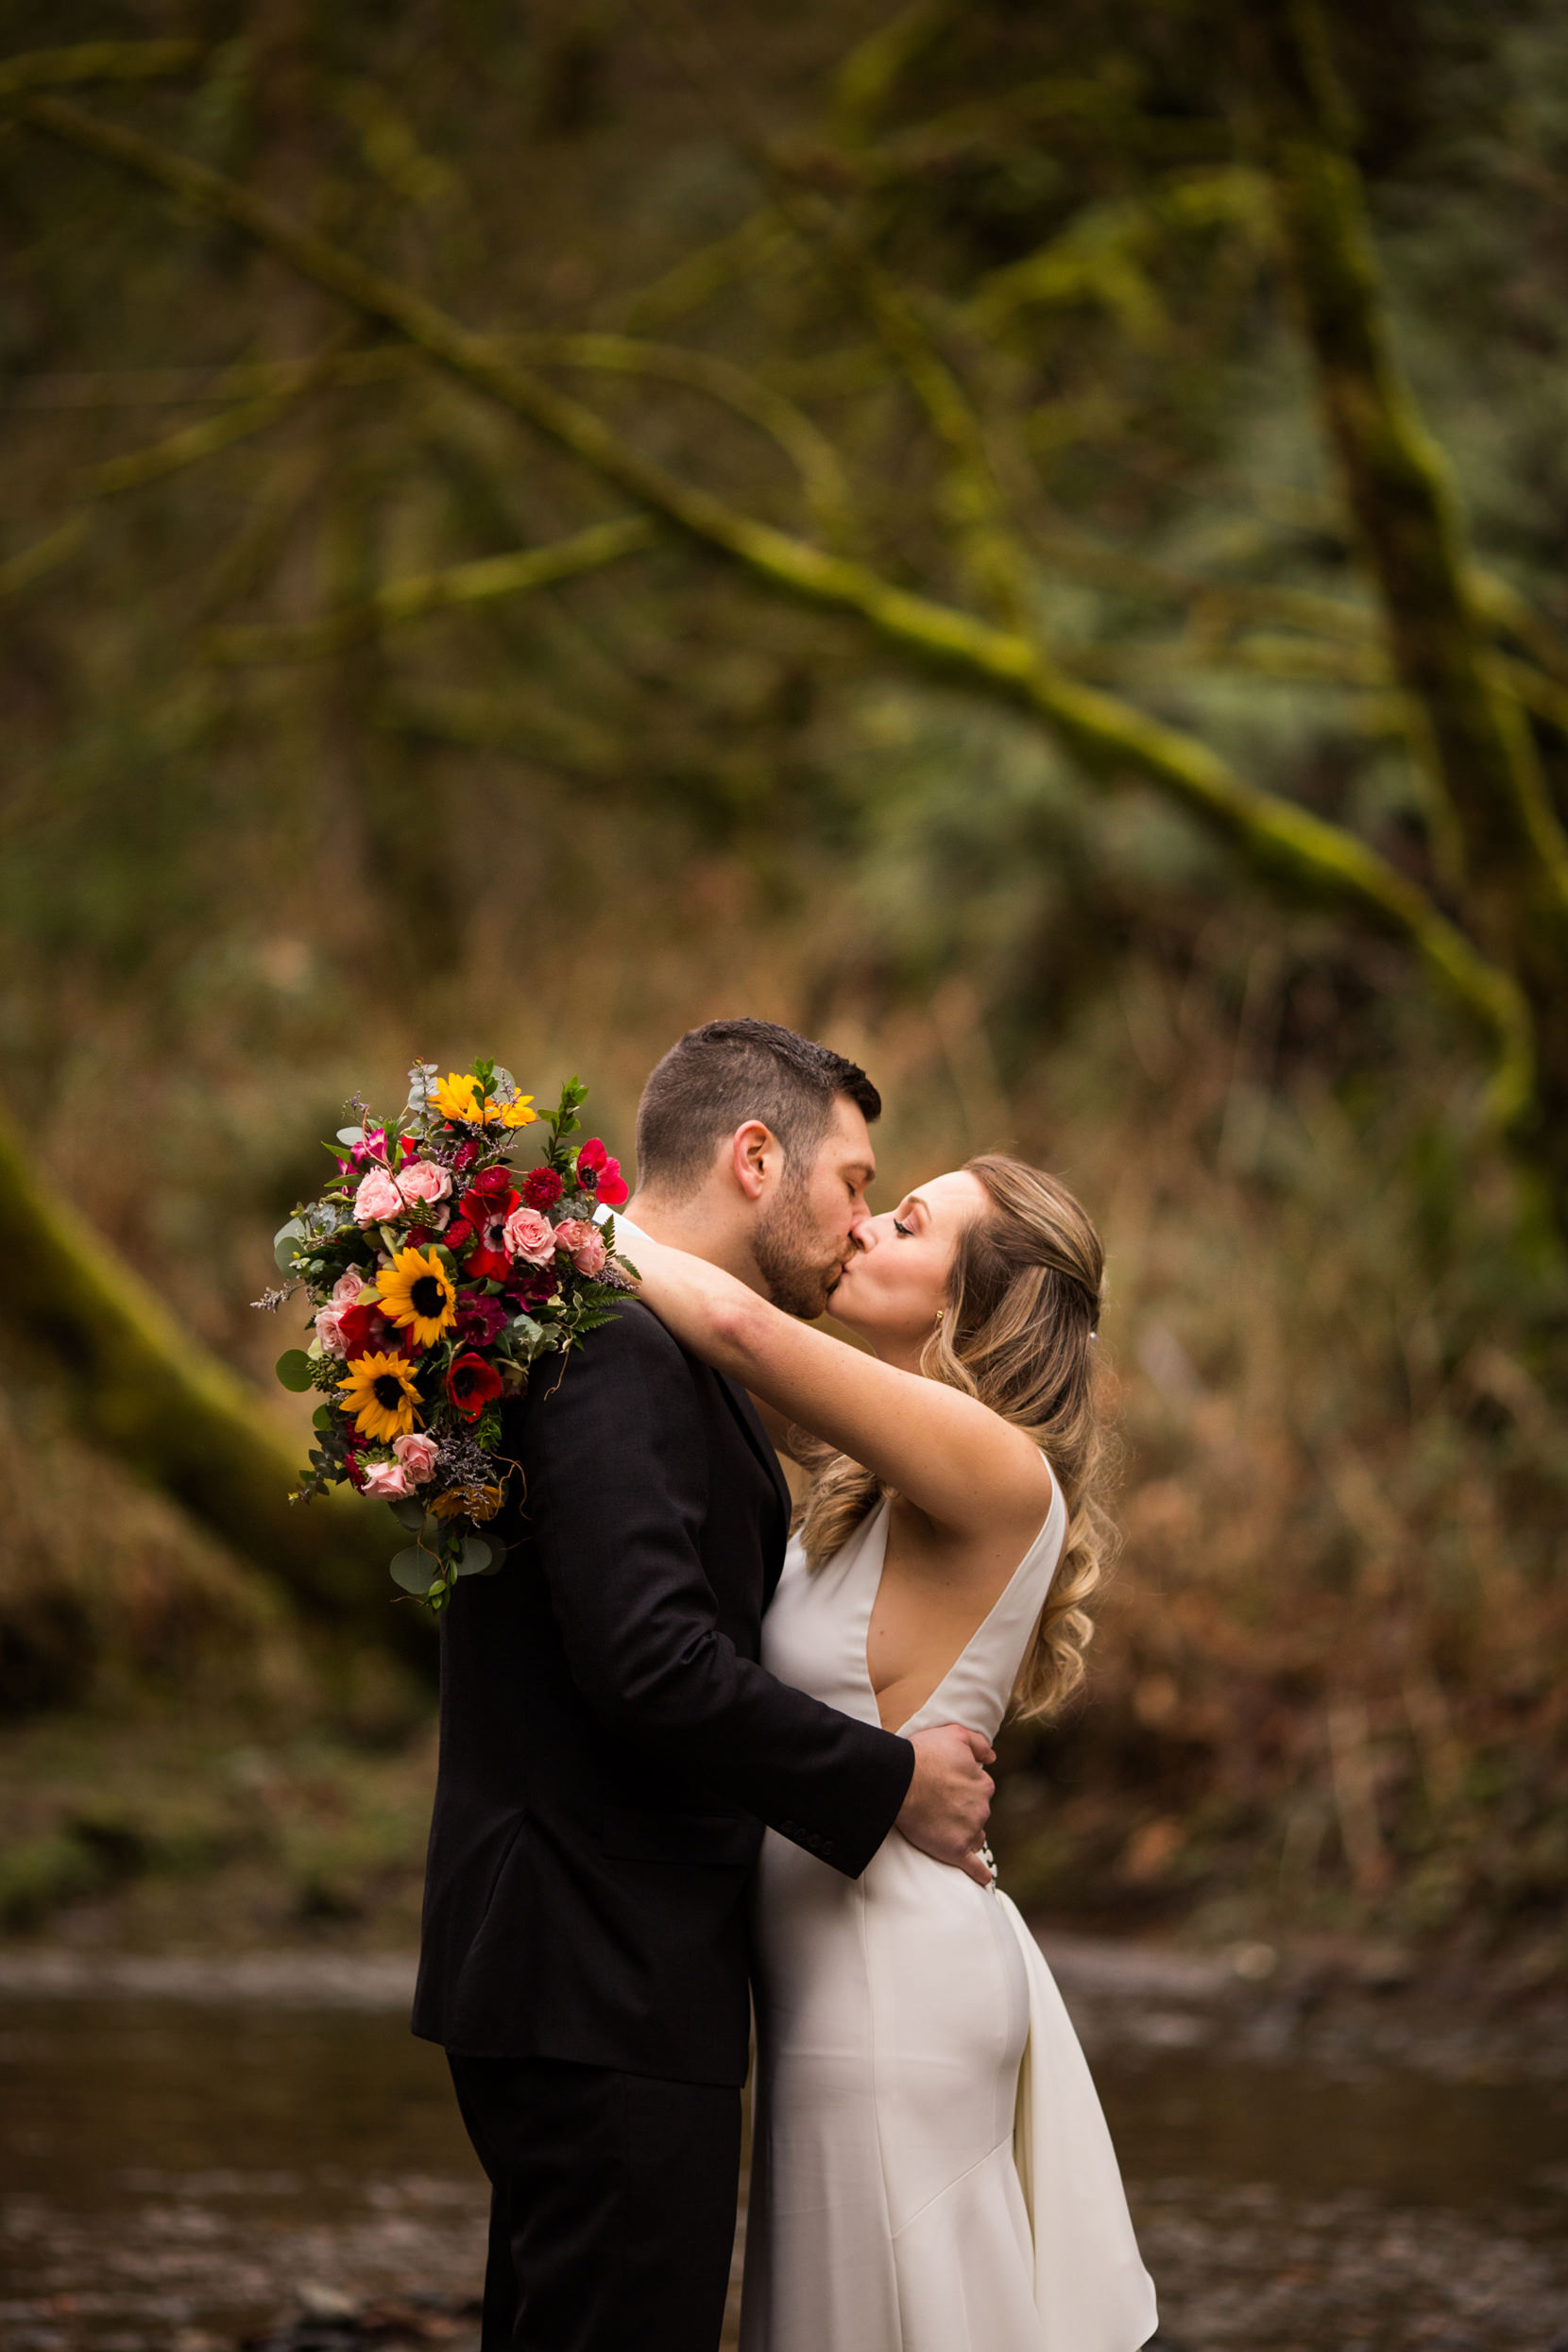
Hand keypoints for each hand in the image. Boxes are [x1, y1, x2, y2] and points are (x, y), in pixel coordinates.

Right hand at [895, 1723, 995, 1886]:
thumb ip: (978, 1743)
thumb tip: (993, 1757)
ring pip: (975, 1836)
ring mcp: (969, 1831)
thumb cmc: (924, 1755)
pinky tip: (983, 1879)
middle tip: (941, 1806)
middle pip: (978, 1813)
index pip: (981, 1788)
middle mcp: (981, 1808)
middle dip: (965, 1811)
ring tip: (948, 1832)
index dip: (964, 1787)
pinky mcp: (955, 1850)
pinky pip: (973, 1866)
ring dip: (967, 1834)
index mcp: (983, 1784)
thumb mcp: (954, 1734)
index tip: (947, 1786)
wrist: (901, 1781)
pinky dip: (979, 1873)